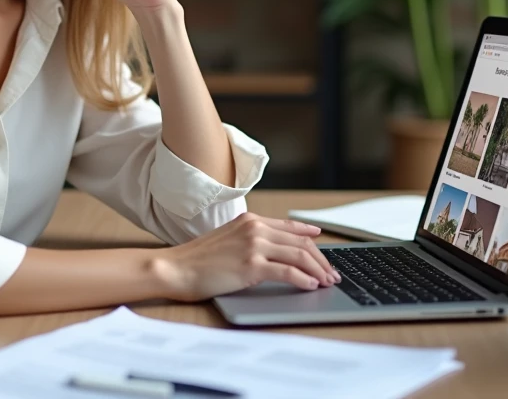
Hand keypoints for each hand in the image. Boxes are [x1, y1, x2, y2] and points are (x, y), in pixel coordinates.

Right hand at [153, 213, 340, 301]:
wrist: (176, 268)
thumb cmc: (198, 259)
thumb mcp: (228, 239)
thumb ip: (250, 239)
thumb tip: (274, 252)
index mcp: (250, 220)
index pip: (290, 228)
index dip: (310, 239)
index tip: (322, 245)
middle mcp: (255, 229)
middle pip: (301, 243)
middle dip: (320, 260)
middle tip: (330, 273)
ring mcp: (254, 245)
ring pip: (299, 256)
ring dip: (317, 271)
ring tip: (325, 282)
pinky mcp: (251, 265)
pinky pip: (287, 272)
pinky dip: (303, 280)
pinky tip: (310, 286)